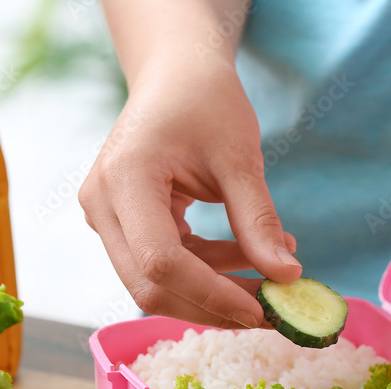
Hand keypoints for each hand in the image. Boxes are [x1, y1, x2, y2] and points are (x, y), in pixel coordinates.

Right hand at [79, 58, 301, 328]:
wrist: (176, 75)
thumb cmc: (206, 101)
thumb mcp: (239, 158)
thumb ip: (258, 220)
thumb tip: (287, 277)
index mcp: (124, 179)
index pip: (161, 262)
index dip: (211, 294)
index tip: (261, 311)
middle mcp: (102, 205)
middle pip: (150, 286)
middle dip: (212, 305)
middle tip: (270, 310)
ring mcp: (107, 218)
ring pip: (156, 284)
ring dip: (214, 291)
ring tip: (272, 274)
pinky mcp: (124, 226)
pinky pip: (163, 266)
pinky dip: (206, 272)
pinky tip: (247, 257)